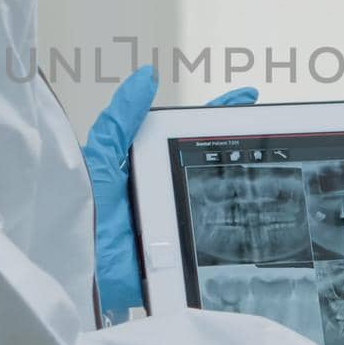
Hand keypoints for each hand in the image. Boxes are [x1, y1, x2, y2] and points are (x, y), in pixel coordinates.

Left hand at [82, 66, 257, 316]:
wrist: (74, 267)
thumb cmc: (77, 212)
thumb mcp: (100, 158)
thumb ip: (121, 120)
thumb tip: (146, 77)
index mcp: (140, 162)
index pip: (184, 130)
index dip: (216, 115)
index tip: (246, 98)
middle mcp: (157, 188)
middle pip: (205, 161)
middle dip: (238, 146)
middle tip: (269, 132)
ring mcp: (169, 220)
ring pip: (210, 198)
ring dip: (238, 188)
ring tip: (269, 166)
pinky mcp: (175, 253)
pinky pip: (205, 239)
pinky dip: (229, 232)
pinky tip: (255, 223)